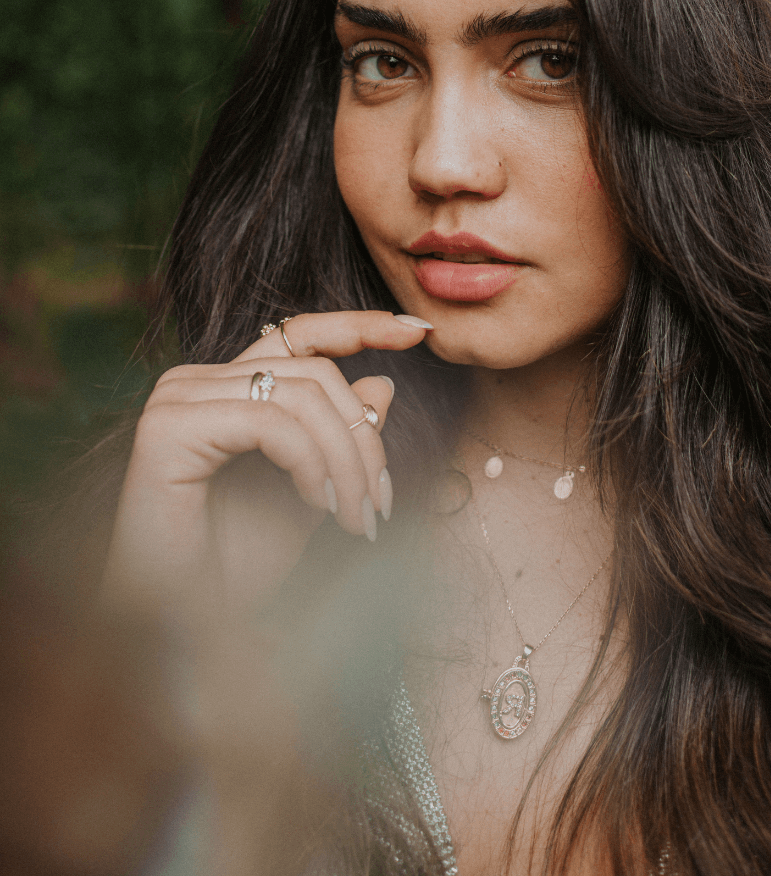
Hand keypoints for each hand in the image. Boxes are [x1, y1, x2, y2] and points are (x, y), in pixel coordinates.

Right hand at [103, 311, 432, 613]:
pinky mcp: (168, 427)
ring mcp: (180, 399)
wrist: (185, 629)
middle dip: (366, 440)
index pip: (302, 334)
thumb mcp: (315, 492)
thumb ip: (343, 439)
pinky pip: (272, 422)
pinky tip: (319, 506)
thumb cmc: (239, 568)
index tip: (419, 331)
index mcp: (230, 389)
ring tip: (358, 519)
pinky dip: (311, 464)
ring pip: (303, 396)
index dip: (362, 325)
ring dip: (347, 462)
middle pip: (318, 373)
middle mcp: (199, 382)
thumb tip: (385, 383)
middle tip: (381, 505)